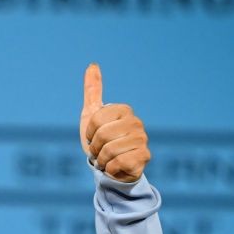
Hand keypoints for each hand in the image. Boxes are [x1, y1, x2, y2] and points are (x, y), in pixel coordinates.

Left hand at [79, 63, 150, 182]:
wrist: (111, 169)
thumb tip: (92, 64)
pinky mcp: (144, 157)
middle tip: (100, 151)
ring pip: (109, 150)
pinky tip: (116, 166)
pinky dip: (110, 168)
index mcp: (124, 110)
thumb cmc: (101, 141)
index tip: (94, 137)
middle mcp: (136, 122)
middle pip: (102, 136)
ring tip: (108, 159)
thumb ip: (93, 91)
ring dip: (102, 159)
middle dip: (95, 148)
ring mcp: (142, 139)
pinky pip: (117, 163)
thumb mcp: (91, 115)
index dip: (89, 133)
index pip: (95, 120)